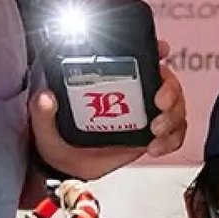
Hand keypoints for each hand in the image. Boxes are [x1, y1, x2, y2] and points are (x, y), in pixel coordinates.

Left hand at [30, 39, 188, 178]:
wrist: (67, 167)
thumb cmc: (59, 138)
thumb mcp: (45, 123)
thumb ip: (42, 111)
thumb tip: (45, 98)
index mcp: (112, 79)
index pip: (139, 57)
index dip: (155, 50)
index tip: (161, 50)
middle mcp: (133, 93)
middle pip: (166, 82)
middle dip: (170, 91)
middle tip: (159, 104)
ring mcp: (144, 114)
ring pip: (176, 107)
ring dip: (174, 117)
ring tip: (156, 131)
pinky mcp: (151, 135)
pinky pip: (174, 134)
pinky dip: (172, 140)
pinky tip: (156, 147)